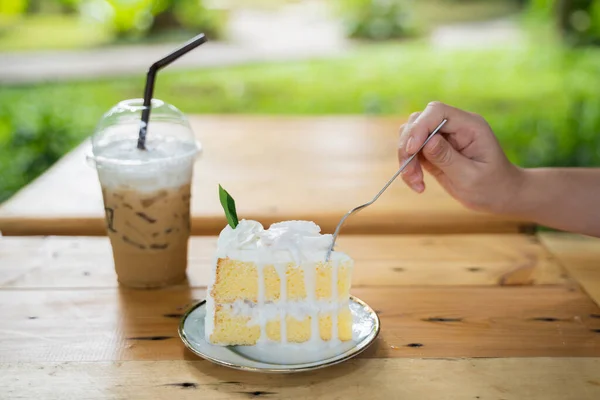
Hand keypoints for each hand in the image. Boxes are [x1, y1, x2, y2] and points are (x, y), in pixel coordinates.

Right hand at [397, 101, 523, 213]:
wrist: (499, 196)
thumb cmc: (492, 187)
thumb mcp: (470, 176)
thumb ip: (448, 158)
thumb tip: (428, 141)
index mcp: (469, 125)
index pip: (437, 112)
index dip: (420, 127)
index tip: (412, 150)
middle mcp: (454, 126)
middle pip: (418, 121)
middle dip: (409, 146)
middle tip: (410, 174)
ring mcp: (442, 137)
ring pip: (410, 136)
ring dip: (406, 159)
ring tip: (415, 182)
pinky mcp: (433, 150)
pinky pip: (412, 152)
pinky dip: (409, 167)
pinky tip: (418, 185)